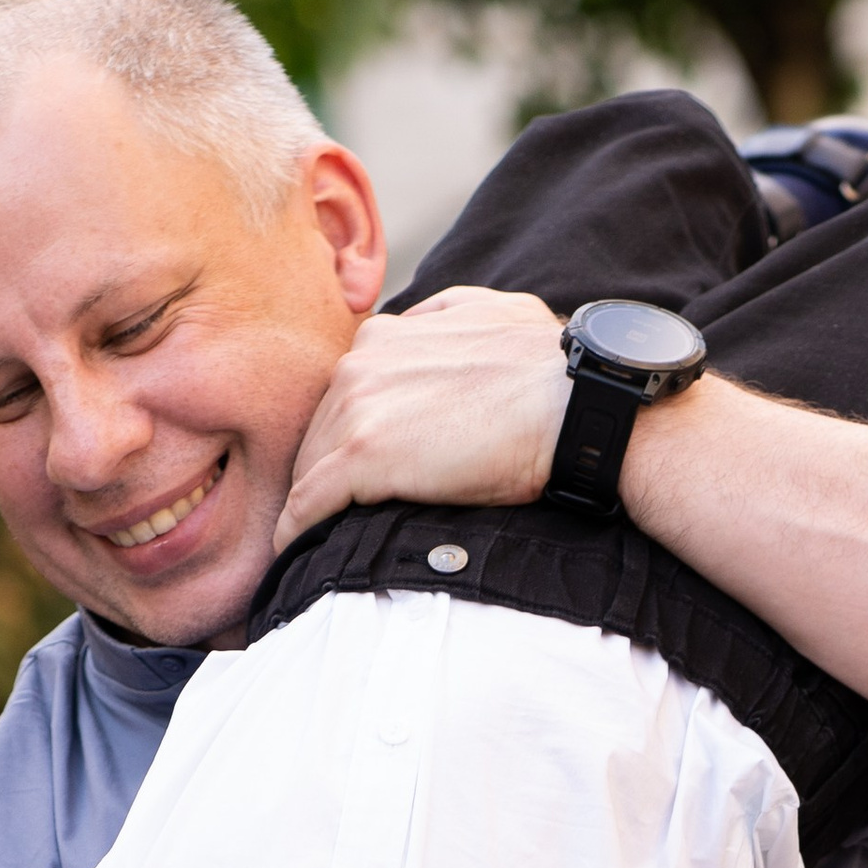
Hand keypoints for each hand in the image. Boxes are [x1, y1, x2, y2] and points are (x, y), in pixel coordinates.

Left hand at [271, 288, 568, 552]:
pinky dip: (296, 532)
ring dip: (310, 507)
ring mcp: (357, 409)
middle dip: (323, 473)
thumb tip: (421, 327)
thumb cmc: (546, 365)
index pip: (345, 397)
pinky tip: (295, 555)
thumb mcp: (487, 311)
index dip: (347, 437)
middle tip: (330, 517)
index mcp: (385, 336)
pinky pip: (308, 504)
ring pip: (310, 468)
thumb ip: (440, 317)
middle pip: (319, 432)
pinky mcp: (361, 458)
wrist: (571, 403)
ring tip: (309, 543)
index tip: (354, 472)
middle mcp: (360, 364)